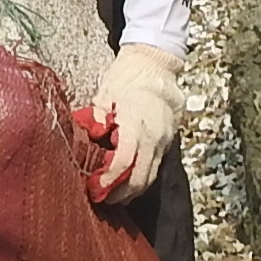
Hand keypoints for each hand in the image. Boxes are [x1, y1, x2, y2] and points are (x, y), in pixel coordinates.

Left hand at [72, 46, 182, 206]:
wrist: (156, 61)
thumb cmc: (127, 74)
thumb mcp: (106, 93)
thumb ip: (98, 118)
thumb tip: (90, 139)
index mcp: (135, 124)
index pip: (123, 163)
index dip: (108, 181)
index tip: (95, 190)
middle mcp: (153, 136)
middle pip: (140, 178)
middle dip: (122, 194)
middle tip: (103, 199)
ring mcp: (165, 139)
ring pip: (151, 175)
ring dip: (133, 188)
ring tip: (115, 194)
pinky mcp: (170, 139)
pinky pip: (156, 164)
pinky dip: (143, 174)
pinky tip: (129, 176)